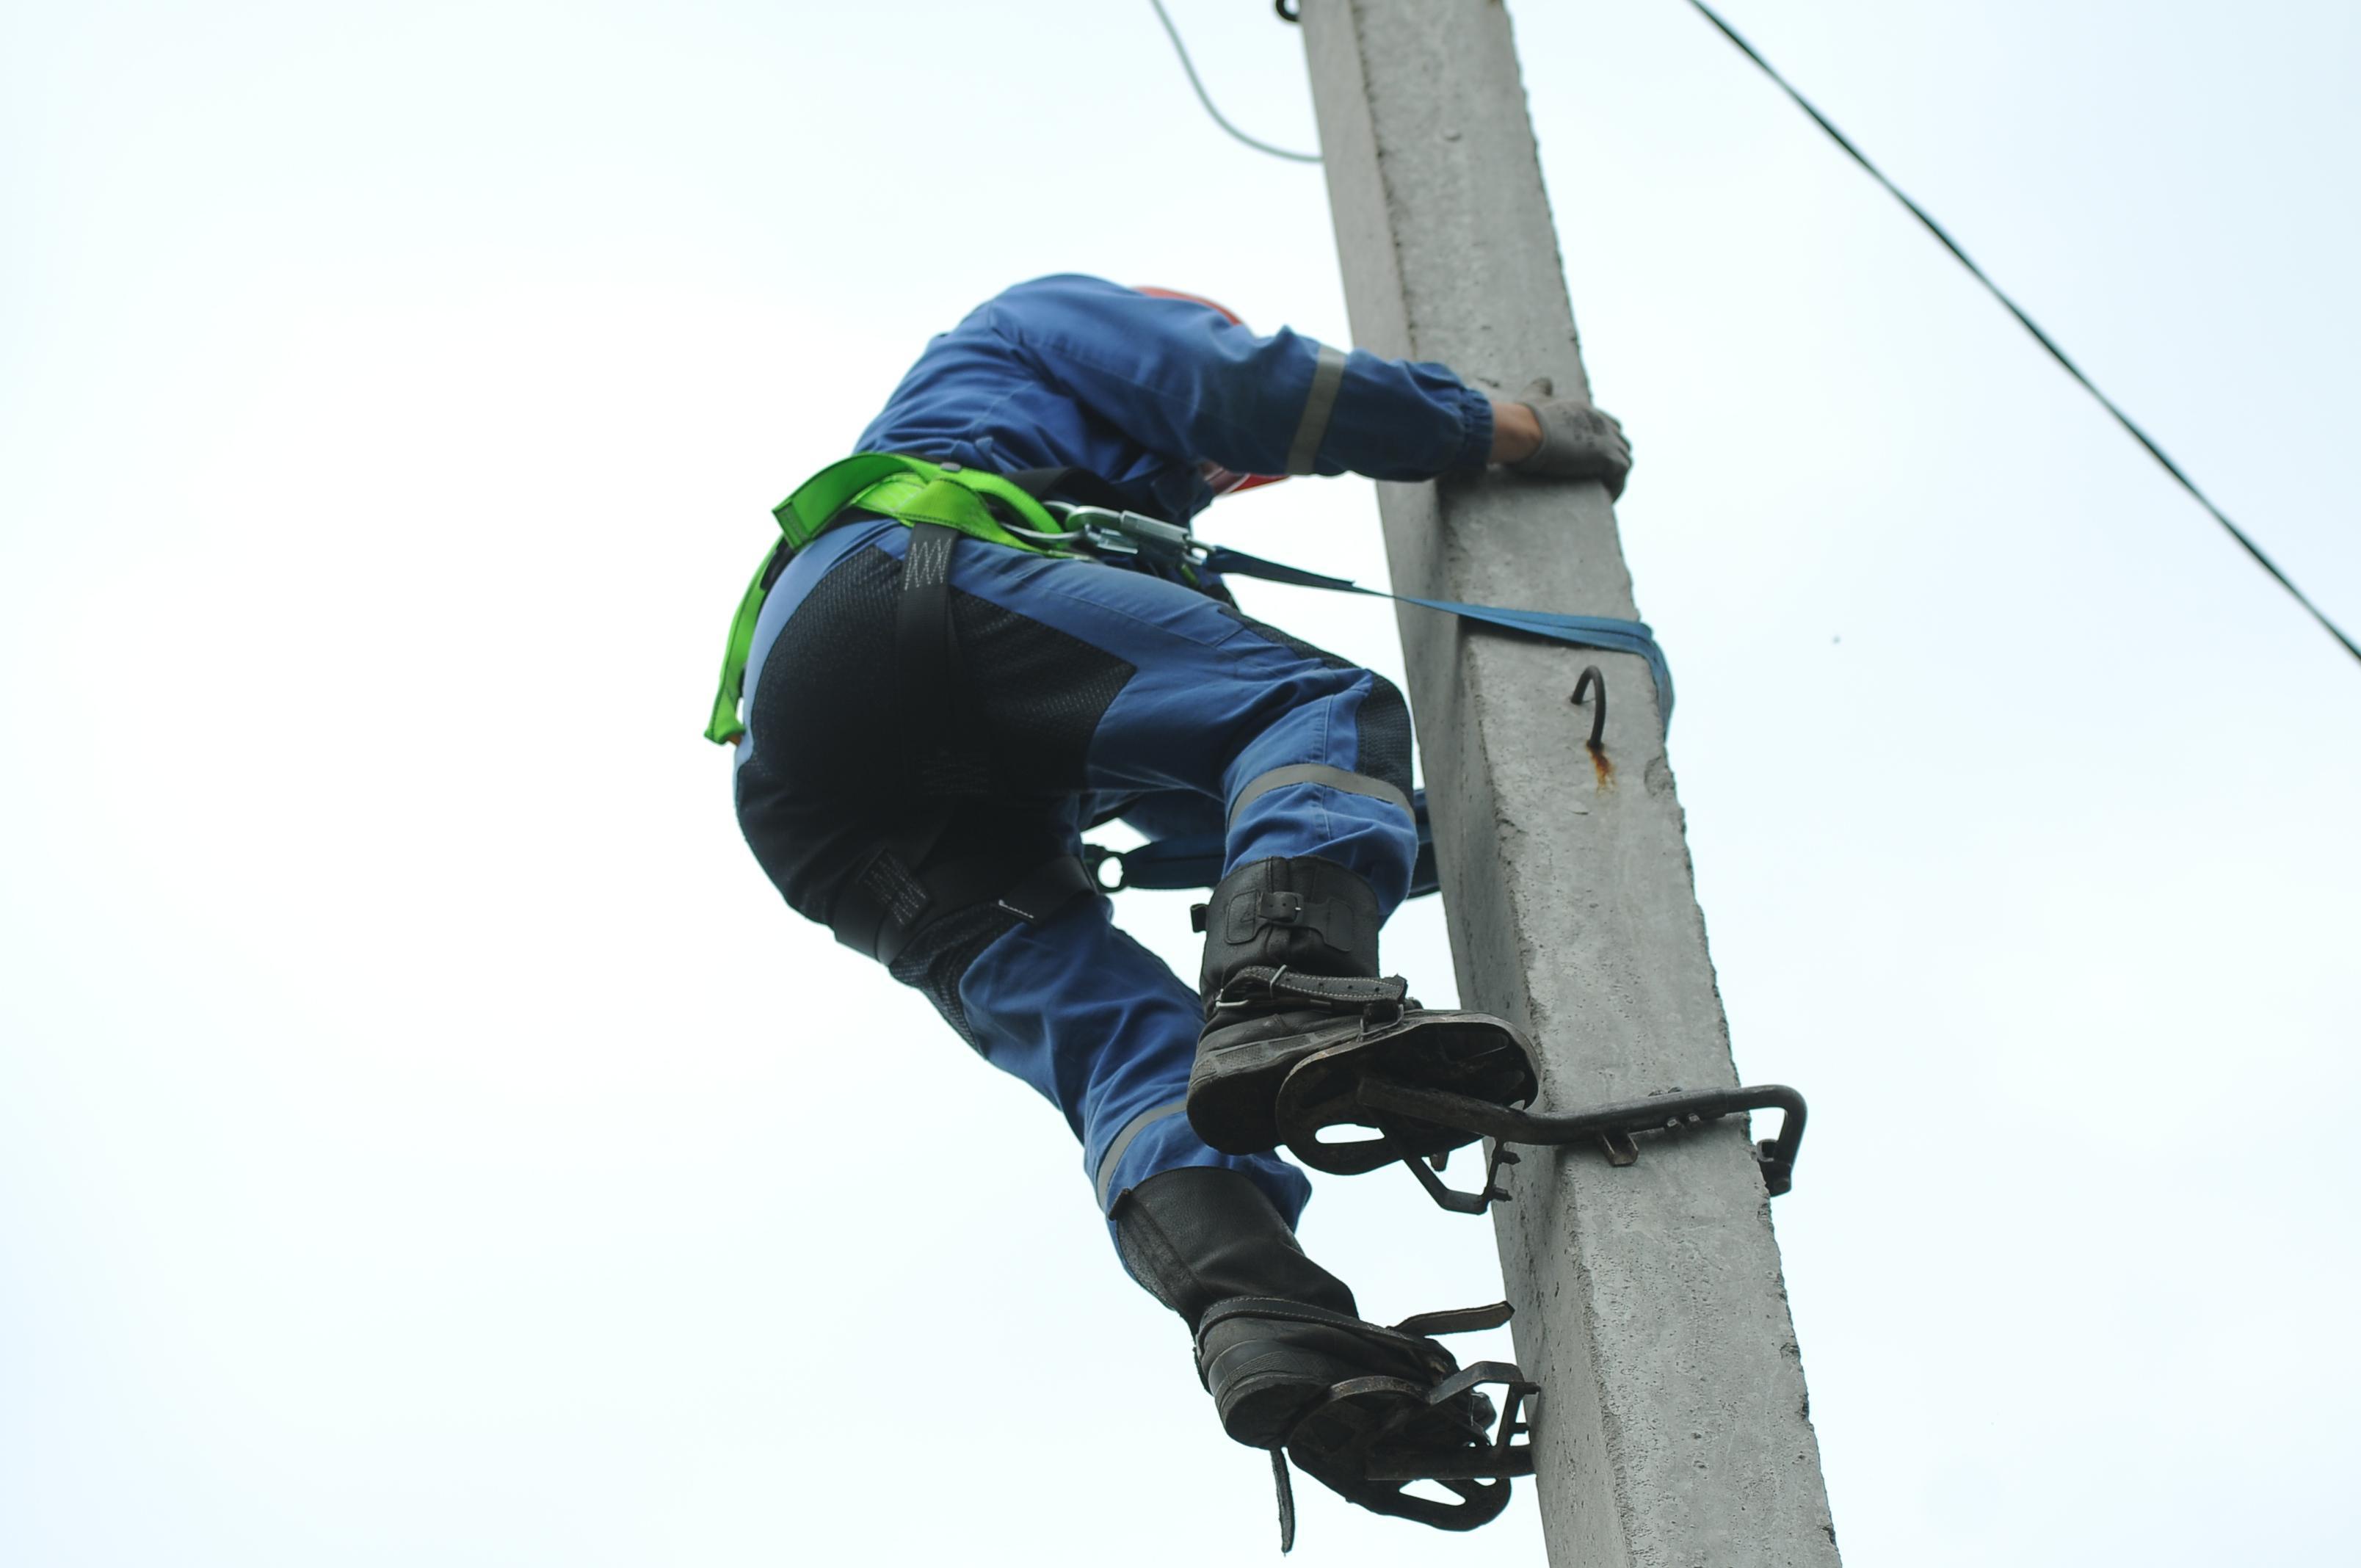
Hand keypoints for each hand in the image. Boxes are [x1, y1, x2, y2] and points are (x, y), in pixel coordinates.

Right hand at [1507, 377, 1631, 499]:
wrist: (1526, 430)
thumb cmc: (1525, 417)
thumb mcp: (1534, 397)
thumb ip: (1541, 388)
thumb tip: (1545, 380)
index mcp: (1587, 410)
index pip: (1609, 425)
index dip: (1605, 442)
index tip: (1593, 459)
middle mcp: (1602, 422)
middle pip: (1622, 442)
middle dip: (1613, 460)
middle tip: (1599, 477)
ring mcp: (1607, 439)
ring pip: (1625, 459)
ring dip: (1615, 476)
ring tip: (1602, 491)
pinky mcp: (1607, 457)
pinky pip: (1621, 476)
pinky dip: (1615, 488)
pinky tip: (1603, 497)